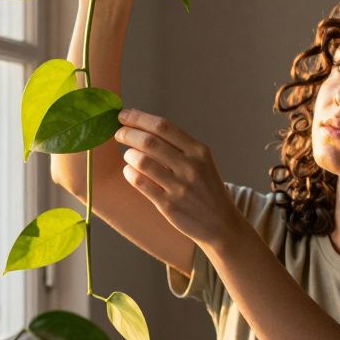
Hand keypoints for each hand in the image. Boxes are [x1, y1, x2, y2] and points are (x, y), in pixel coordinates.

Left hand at [115, 108, 241, 246]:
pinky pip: (140, 183)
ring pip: (142, 162)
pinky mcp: (169, 205)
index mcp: (199, 151)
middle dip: (128, 134)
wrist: (221, 224)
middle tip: (118, 133)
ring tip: (127, 155)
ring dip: (128, 155)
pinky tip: (129, 172)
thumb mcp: (202, 163)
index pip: (164, 126)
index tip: (124, 115)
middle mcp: (191, 166)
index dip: (139, 118)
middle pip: (149, 141)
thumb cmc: (206, 189)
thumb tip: (143, 128)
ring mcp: (180, 187)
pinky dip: (129, 173)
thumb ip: (178, 147)